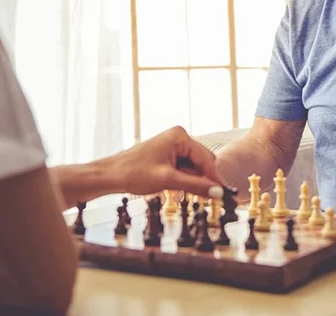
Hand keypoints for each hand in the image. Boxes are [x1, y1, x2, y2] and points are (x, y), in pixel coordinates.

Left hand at [103, 126, 225, 197]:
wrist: (110, 175)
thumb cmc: (133, 173)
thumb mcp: (168, 180)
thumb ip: (195, 185)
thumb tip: (218, 192)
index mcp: (180, 136)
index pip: (206, 159)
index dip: (215, 177)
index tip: (225, 194)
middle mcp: (178, 138)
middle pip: (202, 162)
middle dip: (205, 180)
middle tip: (213, 199)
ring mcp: (173, 146)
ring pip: (194, 168)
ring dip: (194, 181)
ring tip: (191, 195)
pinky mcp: (168, 156)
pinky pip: (184, 169)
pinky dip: (185, 180)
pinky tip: (181, 190)